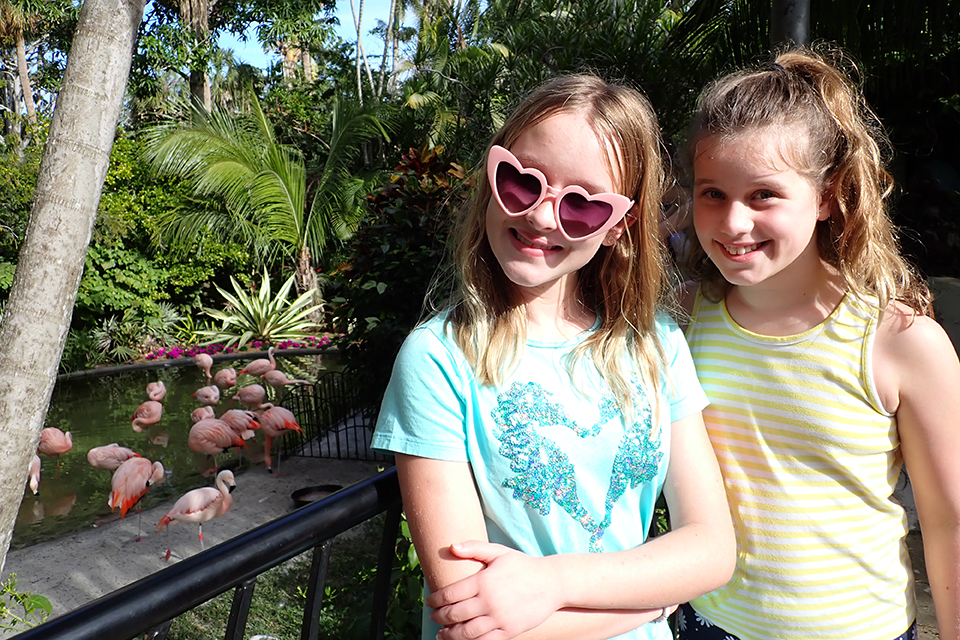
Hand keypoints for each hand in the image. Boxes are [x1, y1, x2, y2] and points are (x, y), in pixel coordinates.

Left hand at [426, 541, 562, 639]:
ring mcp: (499, 618)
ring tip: (442, 634)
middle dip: (439, 617)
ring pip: (466, 632)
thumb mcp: (499, 552)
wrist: (552, 582)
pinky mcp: (509, 631)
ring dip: (450, 635)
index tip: (429, 602)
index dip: (435, 600)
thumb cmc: (523, 565)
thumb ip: (474, 548)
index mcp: (483, 581)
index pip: (450, 594)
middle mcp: (489, 601)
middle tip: (433, 617)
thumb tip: (451, 546)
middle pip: (454, 614)